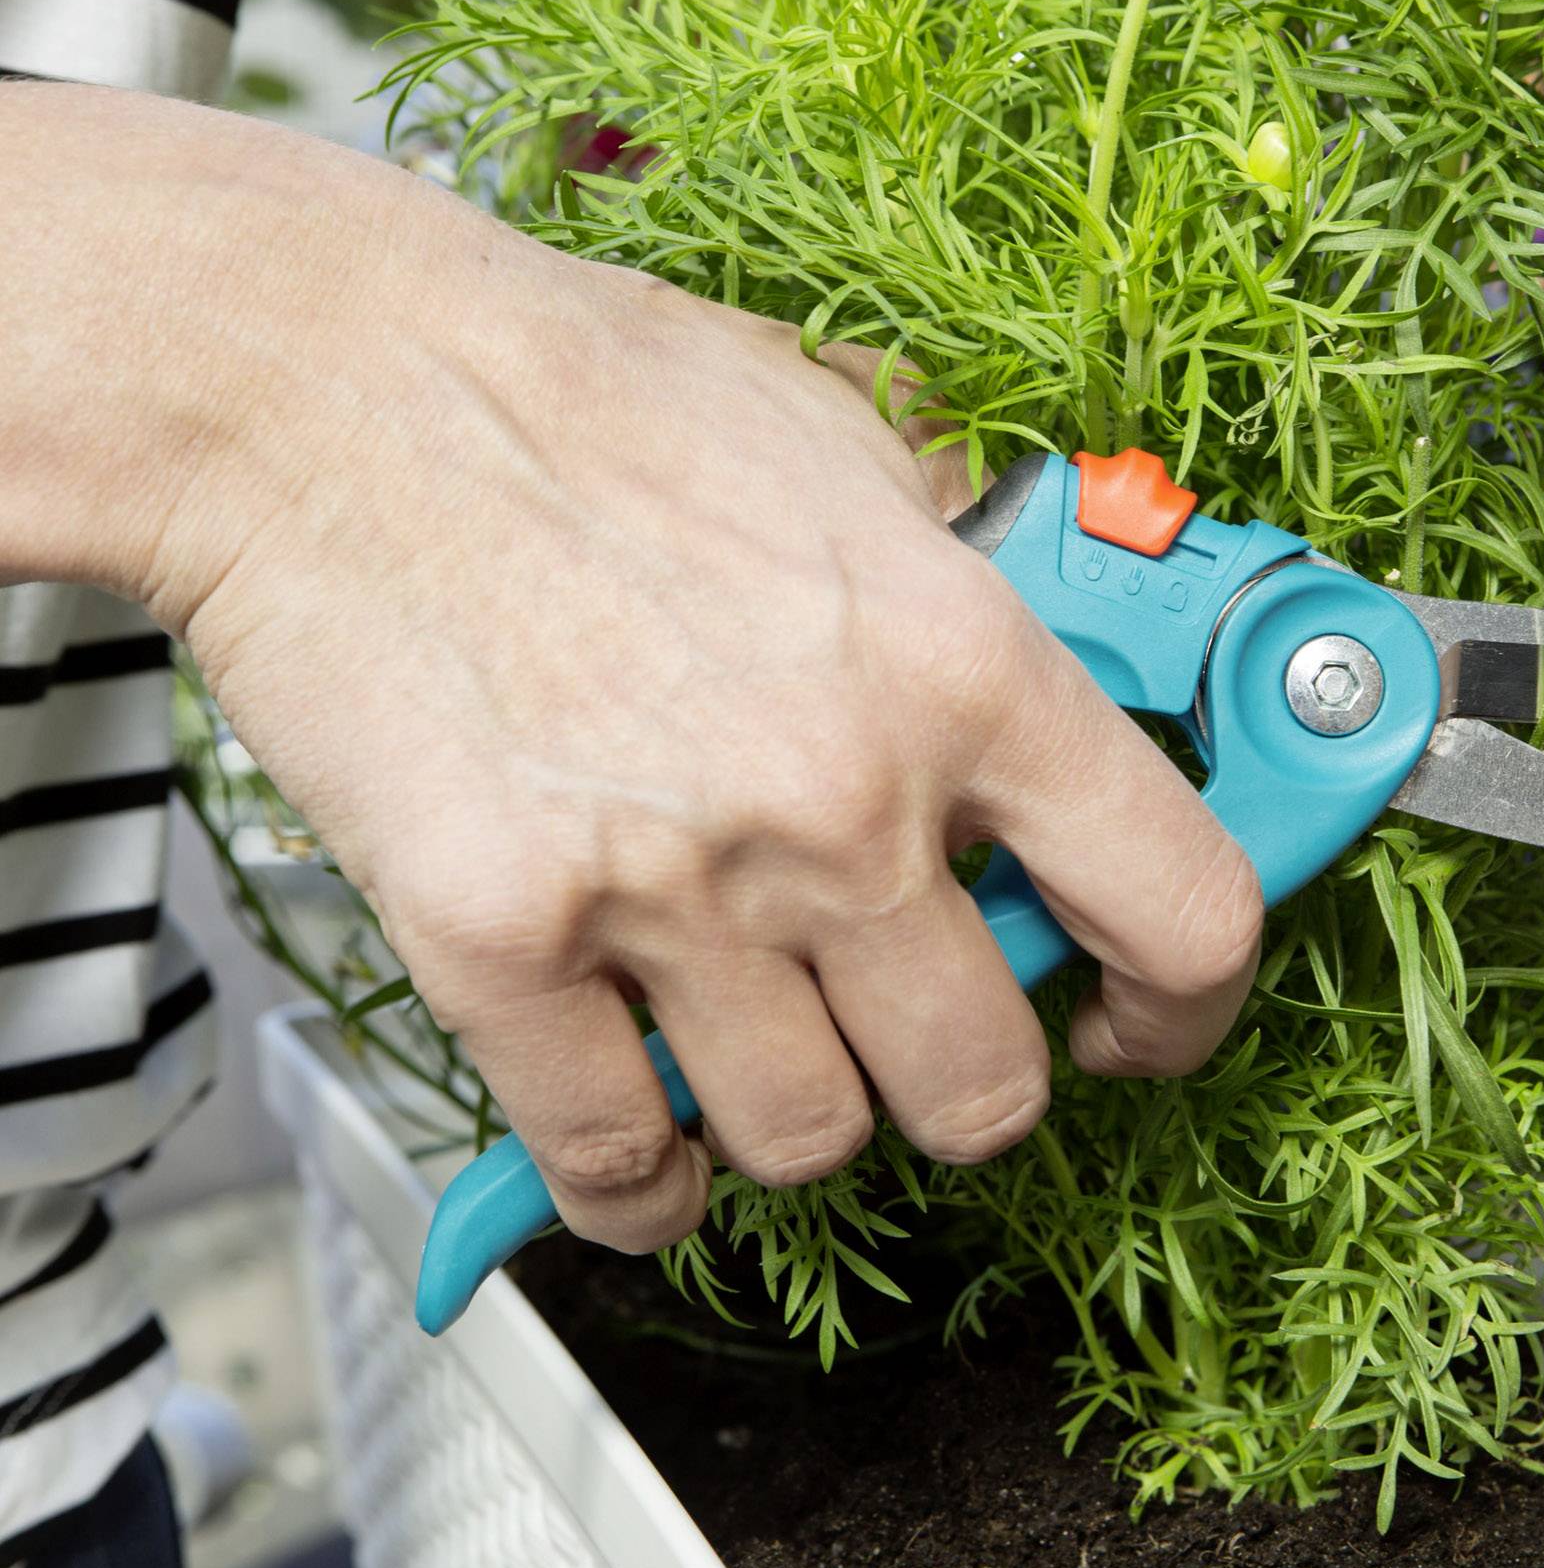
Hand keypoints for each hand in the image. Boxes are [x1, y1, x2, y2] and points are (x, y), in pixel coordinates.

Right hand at [19, 92, 1264, 1253]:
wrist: (328, 382)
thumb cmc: (592, 387)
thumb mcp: (856, 429)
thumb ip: (980, 560)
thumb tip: (1072, 631)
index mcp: (967, 668)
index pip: (1183, 913)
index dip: (1189, 1004)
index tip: (1142, 1019)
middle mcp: (843, 800)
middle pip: (990, 1086)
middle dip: (971, 1077)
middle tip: (921, 1022)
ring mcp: (673, 886)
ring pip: (814, 1141)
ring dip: (806, 1116)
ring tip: (764, 1041)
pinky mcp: (499, 942)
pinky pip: (620, 1165)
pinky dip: (647, 1185)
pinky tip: (648, 1129)